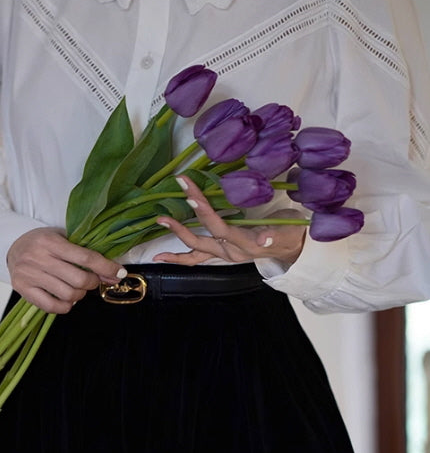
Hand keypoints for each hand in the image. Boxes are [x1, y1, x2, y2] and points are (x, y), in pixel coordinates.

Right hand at [7, 228, 126, 313]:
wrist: (13, 247)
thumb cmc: (43, 242)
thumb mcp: (62, 237)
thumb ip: (84, 252)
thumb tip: (113, 273)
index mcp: (50, 241)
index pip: (85, 257)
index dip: (106, 267)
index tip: (119, 273)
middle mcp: (38, 258)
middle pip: (79, 279)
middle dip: (93, 282)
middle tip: (92, 280)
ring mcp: (29, 275)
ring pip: (68, 295)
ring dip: (80, 294)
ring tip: (78, 288)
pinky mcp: (23, 290)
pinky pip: (52, 306)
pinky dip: (66, 306)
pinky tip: (67, 299)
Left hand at [152, 176, 305, 266]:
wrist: (293, 250)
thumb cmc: (290, 233)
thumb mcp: (288, 230)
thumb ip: (275, 234)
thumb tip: (264, 238)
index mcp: (246, 244)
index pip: (220, 227)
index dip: (204, 212)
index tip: (190, 195)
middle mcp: (231, 252)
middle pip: (202, 236)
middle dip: (181, 224)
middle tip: (165, 209)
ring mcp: (224, 254)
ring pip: (195, 249)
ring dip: (176, 236)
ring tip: (159, 223)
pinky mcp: (221, 254)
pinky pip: (197, 258)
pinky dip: (179, 257)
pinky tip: (161, 256)